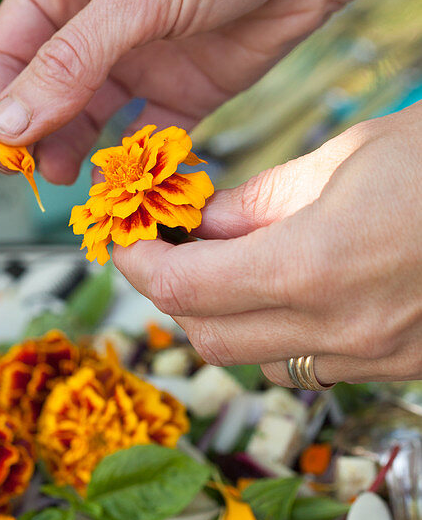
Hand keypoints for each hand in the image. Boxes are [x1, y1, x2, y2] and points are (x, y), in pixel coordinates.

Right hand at [0, 0, 376, 184]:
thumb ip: (70, 65)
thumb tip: (3, 125)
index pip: (3, 54)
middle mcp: (92, 17)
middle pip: (40, 93)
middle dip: (32, 137)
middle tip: (35, 178)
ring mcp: (139, 54)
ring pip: (88, 118)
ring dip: (76, 152)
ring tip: (76, 181)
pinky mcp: (185, 85)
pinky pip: (146, 133)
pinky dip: (136, 160)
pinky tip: (131, 180)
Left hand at [112, 105, 421, 385]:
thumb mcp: (351, 153)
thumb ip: (263, 200)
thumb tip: (204, 224)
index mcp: (313, 264)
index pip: (183, 287)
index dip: (138, 264)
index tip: (126, 241)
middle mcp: (339, 328)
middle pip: (209, 337)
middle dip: (175, 294)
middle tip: (169, 250)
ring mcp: (374, 356)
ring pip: (260, 362)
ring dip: (231, 321)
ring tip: (239, 268)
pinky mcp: (404, 366)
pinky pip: (315, 366)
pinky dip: (287, 335)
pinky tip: (302, 292)